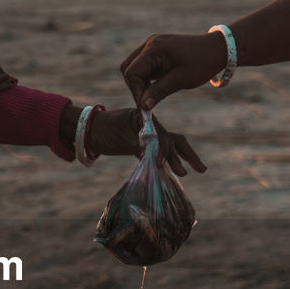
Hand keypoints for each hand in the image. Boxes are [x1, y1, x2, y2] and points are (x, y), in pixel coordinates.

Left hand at [87, 107, 205, 176]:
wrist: (90, 130)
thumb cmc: (103, 131)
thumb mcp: (119, 138)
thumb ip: (136, 145)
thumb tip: (150, 156)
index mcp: (145, 118)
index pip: (161, 135)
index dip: (163, 150)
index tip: (162, 165)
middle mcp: (150, 125)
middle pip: (173, 139)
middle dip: (185, 154)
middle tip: (199, 169)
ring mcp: (148, 134)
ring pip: (169, 146)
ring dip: (181, 158)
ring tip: (195, 171)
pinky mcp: (143, 144)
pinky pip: (159, 152)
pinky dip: (167, 161)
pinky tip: (177, 170)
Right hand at [120, 32, 227, 110]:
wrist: (218, 49)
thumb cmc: (202, 63)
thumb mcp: (181, 80)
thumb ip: (159, 91)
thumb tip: (142, 106)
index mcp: (154, 49)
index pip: (132, 72)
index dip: (136, 91)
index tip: (145, 107)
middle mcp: (150, 44)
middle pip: (128, 68)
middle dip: (135, 86)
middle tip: (147, 101)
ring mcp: (153, 45)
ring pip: (134, 67)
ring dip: (140, 83)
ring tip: (154, 96)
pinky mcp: (158, 50)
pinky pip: (144, 65)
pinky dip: (146, 78)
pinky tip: (158, 86)